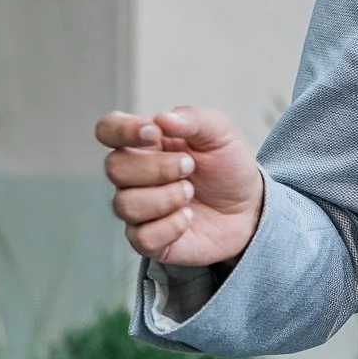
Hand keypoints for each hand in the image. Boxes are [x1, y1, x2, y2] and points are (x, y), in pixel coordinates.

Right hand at [96, 105, 264, 266]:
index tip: (154, 134)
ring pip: (125, 204)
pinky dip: (171, 226)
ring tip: (190, 193)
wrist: (249, 209)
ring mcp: (138, 209)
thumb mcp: (221, 134)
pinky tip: (188, 218)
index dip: (121, 130)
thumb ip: (194, 119)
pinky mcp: (148, 240)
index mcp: (145, 143)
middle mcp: (134, 176)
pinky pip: (142, 238)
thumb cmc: (227, 168)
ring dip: (166, 197)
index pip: (108, 129)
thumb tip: (162, 118)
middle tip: (189, 167)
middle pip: (114, 167)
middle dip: (157, 167)